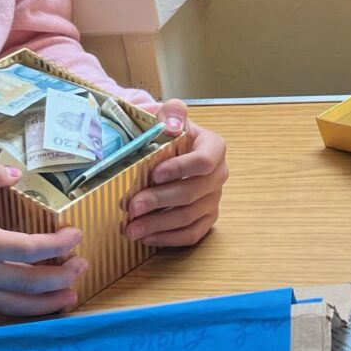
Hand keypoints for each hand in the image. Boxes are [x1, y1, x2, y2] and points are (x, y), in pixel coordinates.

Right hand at [0, 160, 85, 315]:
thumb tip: (16, 174)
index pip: (32, 250)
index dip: (60, 245)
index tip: (76, 235)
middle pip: (32, 282)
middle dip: (63, 276)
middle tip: (83, 265)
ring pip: (18, 305)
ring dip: (49, 302)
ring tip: (72, 296)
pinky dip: (22, 309)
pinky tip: (36, 304)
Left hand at [124, 99, 227, 247]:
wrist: (166, 148)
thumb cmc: (167, 133)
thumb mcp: (168, 115)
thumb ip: (171, 112)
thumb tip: (172, 125)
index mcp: (213, 147)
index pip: (204, 161)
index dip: (181, 169)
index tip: (154, 174)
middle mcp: (219, 175)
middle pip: (193, 193)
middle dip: (160, 201)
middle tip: (131, 207)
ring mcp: (214, 199)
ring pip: (189, 217)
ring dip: (158, 225)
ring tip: (131, 228)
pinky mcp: (206, 218)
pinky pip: (192, 234)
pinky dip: (168, 238)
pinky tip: (145, 237)